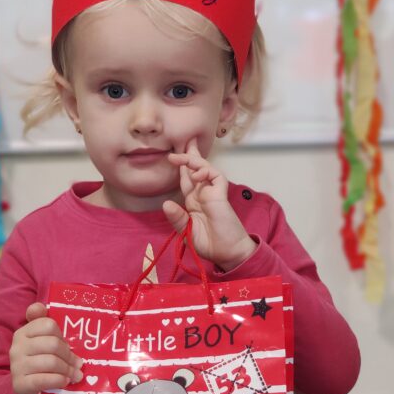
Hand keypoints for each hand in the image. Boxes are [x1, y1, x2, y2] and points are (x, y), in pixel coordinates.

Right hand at [10, 303, 82, 393]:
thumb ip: (42, 322)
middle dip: (69, 355)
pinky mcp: (20, 384)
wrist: (25, 386)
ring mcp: (17, 366)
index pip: (48, 325)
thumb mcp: (41, 340)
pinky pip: (43, 379)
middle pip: (52, 344)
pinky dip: (58, 380)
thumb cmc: (38, 360)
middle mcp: (17, 347)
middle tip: (79, 364)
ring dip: (67, 370)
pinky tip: (65, 381)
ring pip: (50, 362)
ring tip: (76, 375)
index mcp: (23, 332)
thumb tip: (40, 306)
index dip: (62, 336)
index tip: (68, 345)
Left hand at [164, 139, 255, 271]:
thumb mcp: (186, 232)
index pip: (187, 180)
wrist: (228, 253)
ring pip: (205, 169)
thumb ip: (177, 219)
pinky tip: (197, 174)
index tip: (173, 156)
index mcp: (194, 202)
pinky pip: (216, 176)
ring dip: (193, 160)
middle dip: (190, 154)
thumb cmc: (209, 244)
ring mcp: (213, 193)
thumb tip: (165, 203)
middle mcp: (203, 194)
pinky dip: (206, 171)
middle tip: (185, 140)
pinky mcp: (221, 194)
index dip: (182, 167)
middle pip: (196, 169)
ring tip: (180, 155)